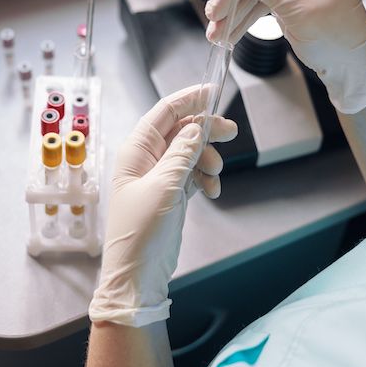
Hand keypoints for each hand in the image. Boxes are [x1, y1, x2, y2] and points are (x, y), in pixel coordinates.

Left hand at [88, 86, 237, 326]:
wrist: (137, 276)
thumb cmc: (142, 232)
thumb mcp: (164, 187)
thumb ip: (182, 154)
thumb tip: (196, 126)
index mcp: (135, 152)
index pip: (163, 113)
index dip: (189, 99)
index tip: (214, 90)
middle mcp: (145, 160)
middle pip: (180, 131)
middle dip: (205, 131)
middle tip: (230, 134)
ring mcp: (158, 178)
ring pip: (190, 153)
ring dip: (207, 160)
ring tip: (215, 178)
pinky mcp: (170, 195)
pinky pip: (192, 175)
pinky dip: (205, 179)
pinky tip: (212, 192)